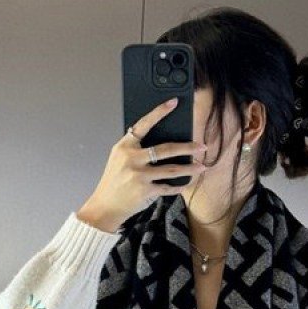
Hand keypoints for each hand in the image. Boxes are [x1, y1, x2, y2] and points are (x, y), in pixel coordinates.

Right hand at [76, 98, 207, 233]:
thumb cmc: (113, 182)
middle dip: (188, 147)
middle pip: (166, 149)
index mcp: (124, 146)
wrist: (105, 206)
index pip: (144, 124)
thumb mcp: (118, 159)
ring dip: (190, 168)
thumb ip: (134, 148)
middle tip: (202, 146)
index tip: (173, 102)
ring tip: (202, 166)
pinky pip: (168, 187)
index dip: (159, 112)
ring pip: (172, 169)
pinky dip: (178, 186)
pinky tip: (186, 183)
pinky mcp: (146, 190)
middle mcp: (132, 158)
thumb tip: (157, 138)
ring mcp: (139, 175)